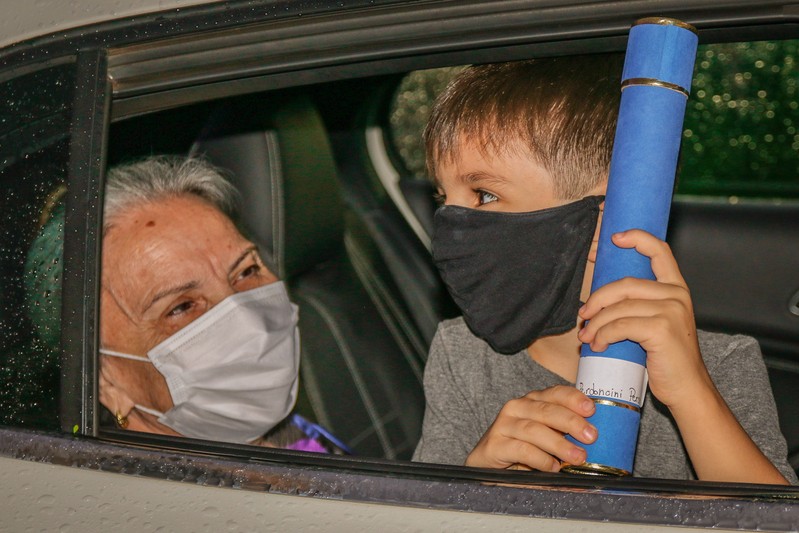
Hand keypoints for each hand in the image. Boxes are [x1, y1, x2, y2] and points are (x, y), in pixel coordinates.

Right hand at [465, 385, 597, 470]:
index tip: (591, 409)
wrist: (487, 464)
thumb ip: (565, 432)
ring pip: (534, 429)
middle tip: (591, 436)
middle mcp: (516, 408)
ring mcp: (503, 425)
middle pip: (546, 410)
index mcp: (532, 401)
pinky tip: (553, 467)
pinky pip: (521, 449)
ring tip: (578, 457)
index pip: (555, 393)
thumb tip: (595, 440)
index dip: (573, 399)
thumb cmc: (522, 449)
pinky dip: (540, 458)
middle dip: (571, 422)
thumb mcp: (546, 436)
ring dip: (559, 444)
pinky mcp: (494, 445)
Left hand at [577, 229, 711, 408]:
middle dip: (597, 299)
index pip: (660, 251)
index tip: (614, 237)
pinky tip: (597, 345)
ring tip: (586, 337)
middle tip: (582, 315)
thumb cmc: (666, 358)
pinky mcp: (662, 329)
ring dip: (595, 323)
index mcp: (676, 289)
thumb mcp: (656, 324)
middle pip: (624, 283)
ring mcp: (671, 311)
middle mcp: (677, 295)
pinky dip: (602, 335)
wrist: (687, 389)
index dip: (637, 238)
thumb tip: (598, 300)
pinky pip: (620, 326)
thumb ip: (639, 306)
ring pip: (618, 307)